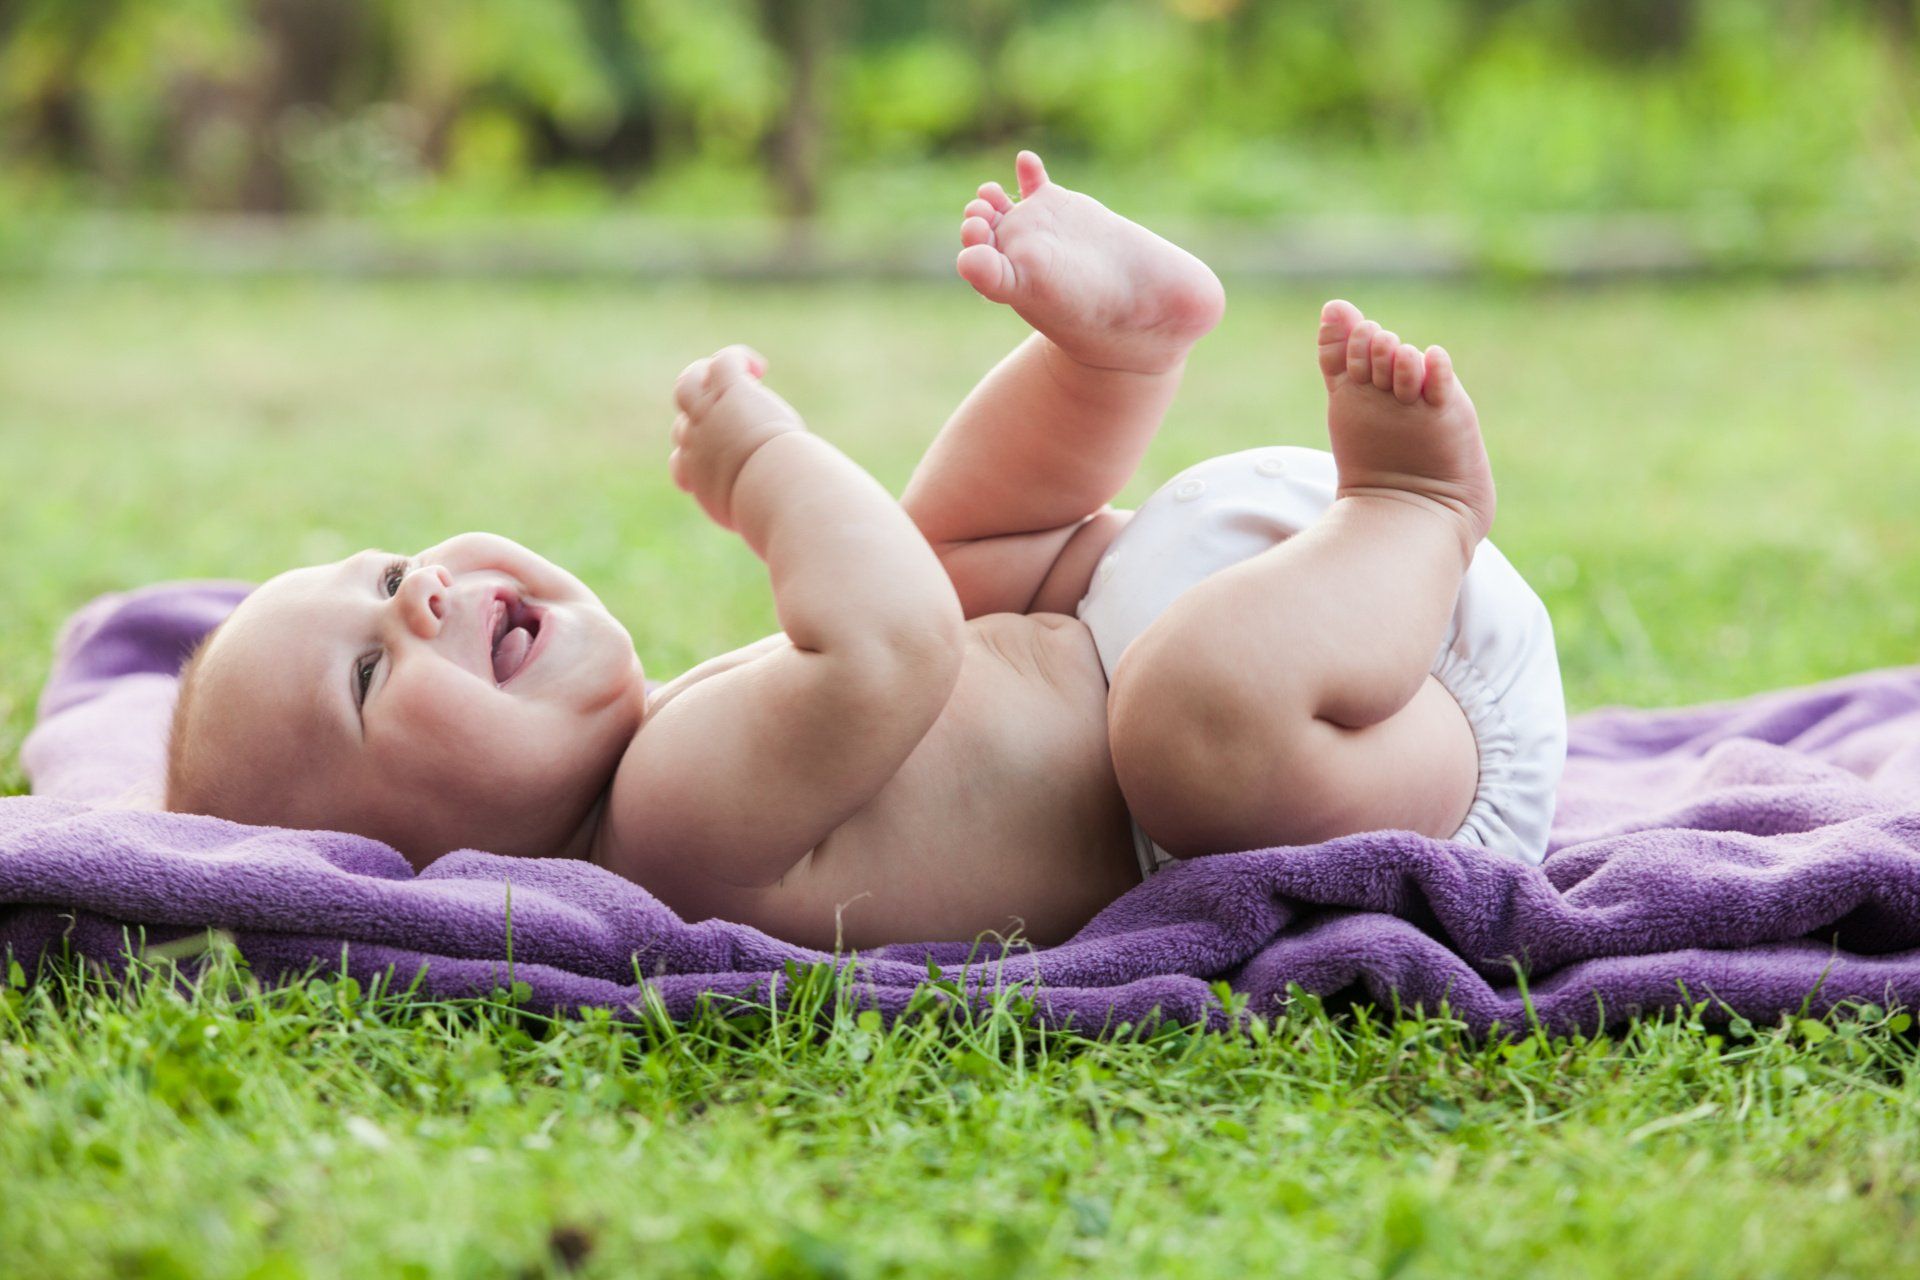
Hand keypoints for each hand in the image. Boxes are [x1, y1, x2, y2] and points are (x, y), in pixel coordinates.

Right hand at [669, 345, 803, 530]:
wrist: (773, 490)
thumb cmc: (774, 514)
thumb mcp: (758, 525)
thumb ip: (761, 521)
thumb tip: (782, 542)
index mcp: (699, 478)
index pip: (680, 463)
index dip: (691, 459)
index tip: (720, 470)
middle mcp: (696, 446)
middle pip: (681, 425)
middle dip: (700, 422)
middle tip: (732, 422)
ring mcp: (709, 417)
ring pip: (688, 385)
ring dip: (706, 379)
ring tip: (737, 381)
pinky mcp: (729, 394)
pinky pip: (722, 363)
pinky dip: (737, 358)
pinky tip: (760, 368)